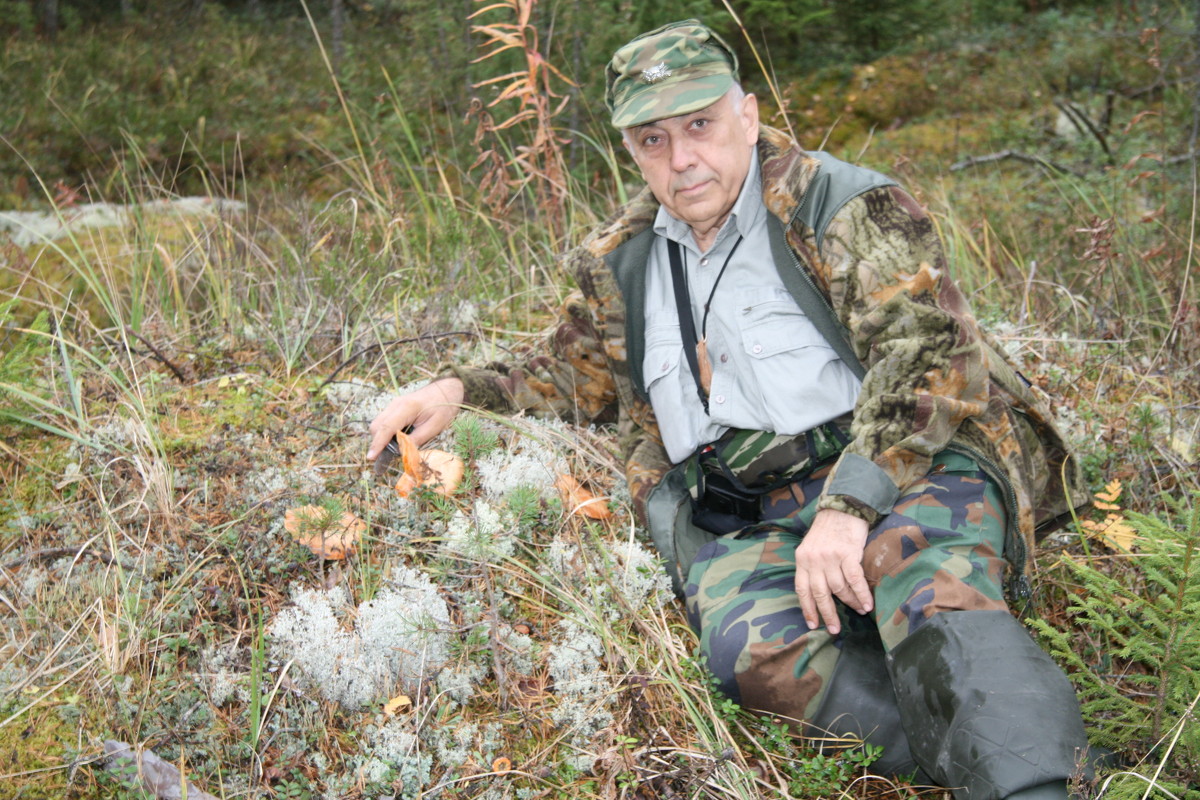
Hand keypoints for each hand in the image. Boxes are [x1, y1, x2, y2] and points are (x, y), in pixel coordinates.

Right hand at [367, 378, 464, 459]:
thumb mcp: (435, 426)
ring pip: (378, 423)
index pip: (386, 428)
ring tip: (395, 447)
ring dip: (382, 437)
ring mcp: (394, 404)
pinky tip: (398, 438)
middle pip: (377, 426)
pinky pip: (384, 421)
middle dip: (378, 442)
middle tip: (387, 457)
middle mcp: (396, 404)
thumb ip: (417, 439)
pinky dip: (386, 432)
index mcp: (406, 408)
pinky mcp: (395, 406)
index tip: (371, 457)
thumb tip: (401, 451)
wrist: (447, 389)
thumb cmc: (444, 407)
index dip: (377, 444)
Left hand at [793, 508, 872, 634]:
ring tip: (859, 612)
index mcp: (802, 559)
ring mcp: (830, 557)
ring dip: (850, 603)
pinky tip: (867, 605)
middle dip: (828, 614)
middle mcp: (814, 560)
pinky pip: (855, 580)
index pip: (802, 589)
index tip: (813, 625)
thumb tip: (818, 593)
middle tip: (835, 630)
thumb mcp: (810, 546)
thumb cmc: (828, 529)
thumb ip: (811, 566)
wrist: (843, 507)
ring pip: (839, 589)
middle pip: (820, 593)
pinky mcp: (848, 554)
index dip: (807, 609)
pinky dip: (861, 595)